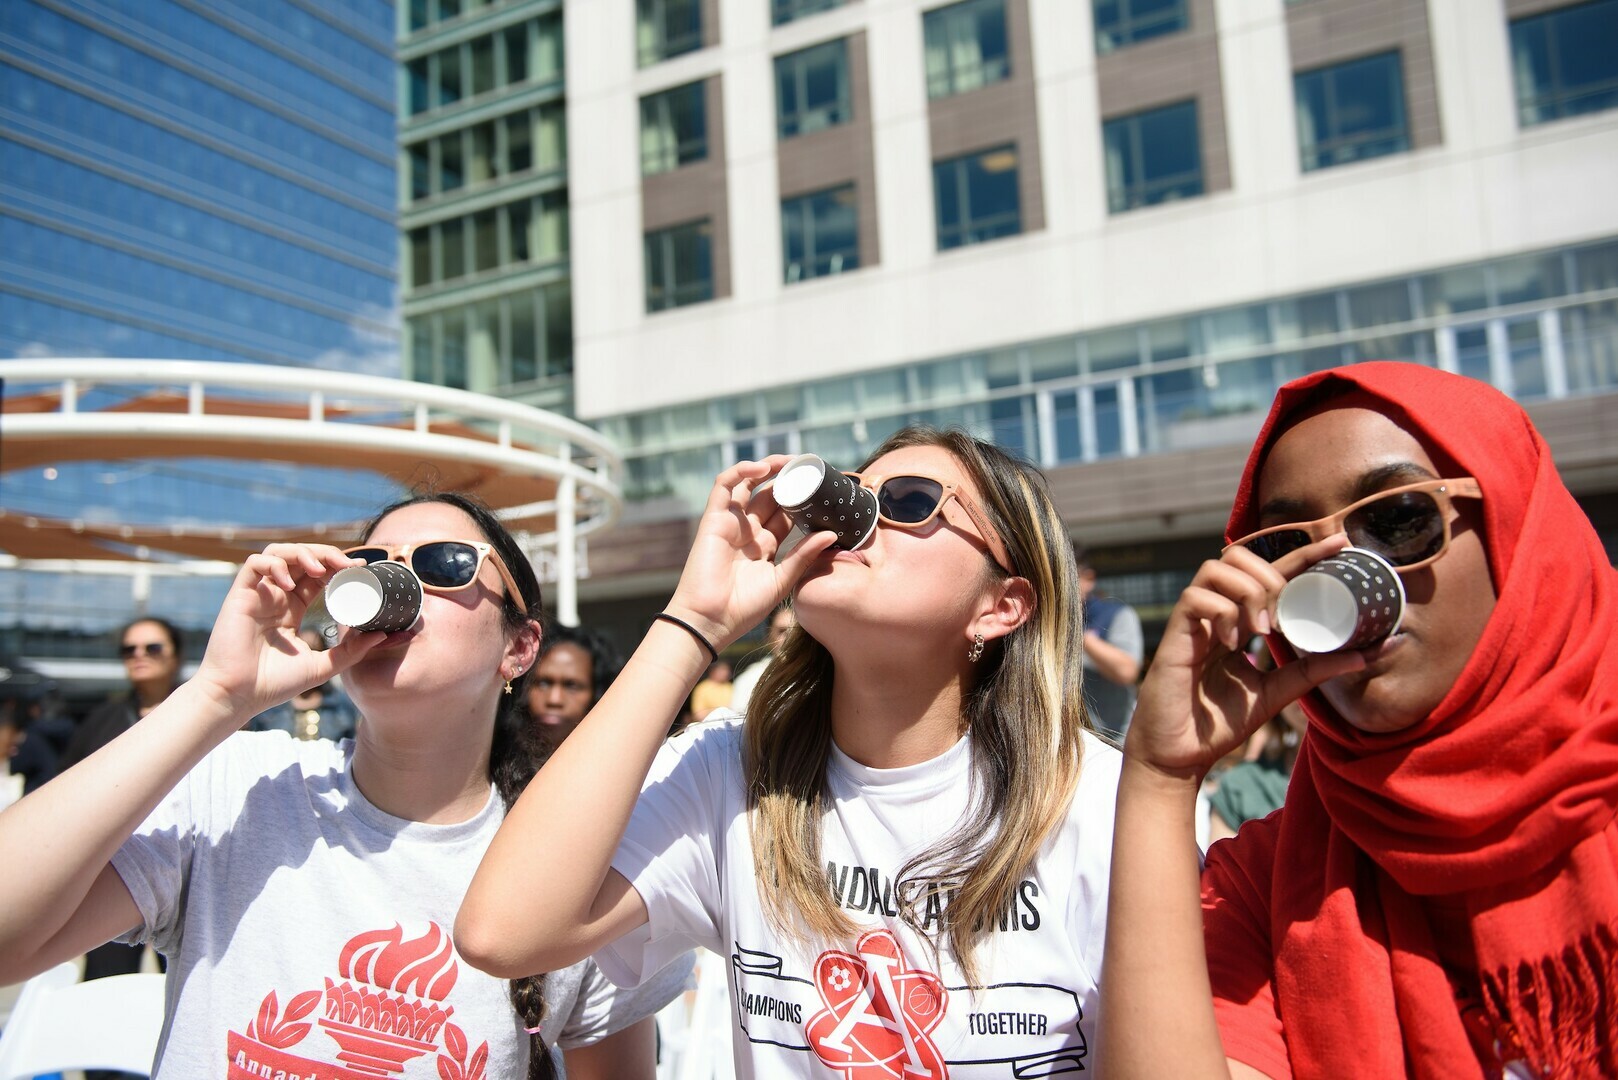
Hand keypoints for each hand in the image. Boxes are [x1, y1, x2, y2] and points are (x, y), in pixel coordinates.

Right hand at [191, 544, 384, 721]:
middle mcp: (275, 597)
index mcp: (292, 609)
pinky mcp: (239, 596)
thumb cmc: (273, 684)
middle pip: (301, 558)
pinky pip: (254, 564)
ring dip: (303, 553)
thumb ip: (350, 651)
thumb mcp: (322, 666)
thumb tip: (383, 635)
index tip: (360, 568)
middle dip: (326, 554)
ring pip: (279, 553)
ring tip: (320, 569)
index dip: (337, 566)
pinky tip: (290, 583)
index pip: (317, 575)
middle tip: (348, 564)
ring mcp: (257, 594)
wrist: (238, 697)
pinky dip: (275, 564)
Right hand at [663, 458, 837, 648]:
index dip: (802, 500)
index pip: (787, 514)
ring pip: (749, 484)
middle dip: (789, 479)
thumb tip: (830, 534)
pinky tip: (762, 469)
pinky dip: (741, 471)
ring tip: (789, 460)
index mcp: (764, 547)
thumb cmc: (743, 608)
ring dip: (767, 468)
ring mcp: (730, 523)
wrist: (710, 620)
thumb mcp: (781, 580)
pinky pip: (724, 486)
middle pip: (770, 496)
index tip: (823, 489)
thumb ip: (803, 556)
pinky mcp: (713, 519)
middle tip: (809, 466)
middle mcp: (748, 532)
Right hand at [1127, 536, 1364, 778]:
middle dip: (1271, 575)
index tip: (1340, 544)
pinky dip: (1222, 613)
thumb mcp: (1278, 692)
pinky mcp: (1175, 634)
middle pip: (1239, 555)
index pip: (1273, 574)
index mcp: (1239, 621)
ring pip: (1217, 567)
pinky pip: (1196, 597)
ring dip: (1248, 591)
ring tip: (1260, 629)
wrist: (1179, 755)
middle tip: (1283, 615)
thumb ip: (1315, 671)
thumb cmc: (1218, 724)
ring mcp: (1194, 621)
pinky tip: (1232, 643)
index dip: (1305, 554)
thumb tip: (1369, 653)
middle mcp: (1216, 612)